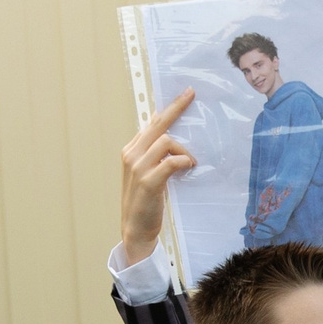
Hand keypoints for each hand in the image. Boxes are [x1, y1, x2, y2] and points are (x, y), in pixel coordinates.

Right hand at [118, 88, 196, 260]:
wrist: (136, 229)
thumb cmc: (146, 202)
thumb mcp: (149, 173)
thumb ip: (157, 156)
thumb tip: (174, 142)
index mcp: (131, 150)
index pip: (151, 123)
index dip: (168, 109)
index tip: (184, 95)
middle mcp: (131, 154)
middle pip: (158, 124)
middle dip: (176, 108)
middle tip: (191, 94)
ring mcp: (137, 167)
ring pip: (166, 141)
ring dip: (184, 150)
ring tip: (190, 163)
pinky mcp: (147, 181)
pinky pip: (171, 162)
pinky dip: (183, 162)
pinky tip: (188, 167)